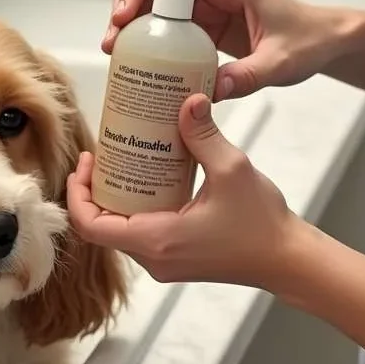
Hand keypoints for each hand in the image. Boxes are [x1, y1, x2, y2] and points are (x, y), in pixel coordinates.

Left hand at [67, 94, 304, 289]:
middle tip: (103, 155)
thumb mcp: (232, 169)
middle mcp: (153, 258)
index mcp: (157, 240)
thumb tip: (188, 100)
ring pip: (119, 232)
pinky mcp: (175, 260)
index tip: (87, 161)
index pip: (91, 226)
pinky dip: (134, 209)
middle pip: (100, 228)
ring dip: (114, 200)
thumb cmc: (262, 223)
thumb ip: (204, 135)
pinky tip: (148, 180)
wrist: (286, 260)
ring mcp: (163, 263)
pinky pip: (140, 235)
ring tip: (123, 162)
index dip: (78, 194)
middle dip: (94, 191)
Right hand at [106, 0, 345, 100]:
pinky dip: (149, 45)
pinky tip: (139, 68)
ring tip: (117, 56)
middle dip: (126, 8)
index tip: (126, 14)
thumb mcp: (280, 63)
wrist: (324, 43)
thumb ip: (246, 76)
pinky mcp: (205, 32)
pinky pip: (169, 32)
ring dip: (133, 28)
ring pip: (156, 8)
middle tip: (113, 43)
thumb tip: (207, 93)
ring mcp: (206, 11)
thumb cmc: (308, 40)